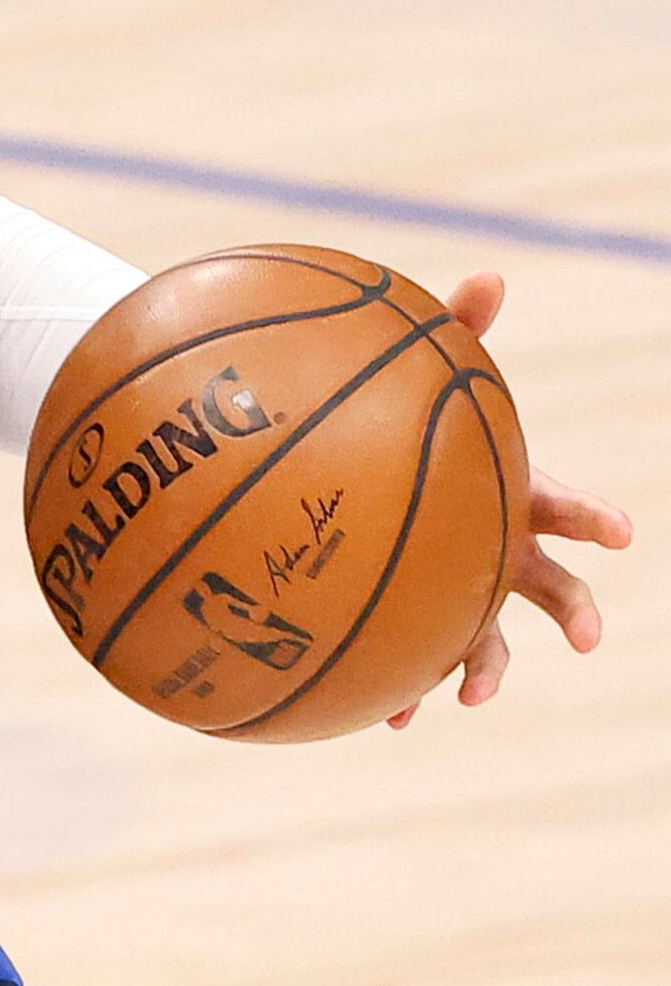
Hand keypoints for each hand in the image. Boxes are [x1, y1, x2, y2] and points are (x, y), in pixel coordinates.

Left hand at [390, 271, 634, 727]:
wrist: (363, 479)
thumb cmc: (409, 421)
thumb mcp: (434, 379)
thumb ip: (458, 331)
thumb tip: (489, 272)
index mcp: (513, 496)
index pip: (568, 507)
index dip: (596, 519)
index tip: (621, 532)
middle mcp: (498, 549)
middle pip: (552, 585)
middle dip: (575, 611)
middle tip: (586, 638)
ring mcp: (462, 588)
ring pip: (490, 637)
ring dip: (486, 668)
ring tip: (472, 695)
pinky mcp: (417, 617)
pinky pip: (417, 659)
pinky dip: (408, 688)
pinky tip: (387, 713)